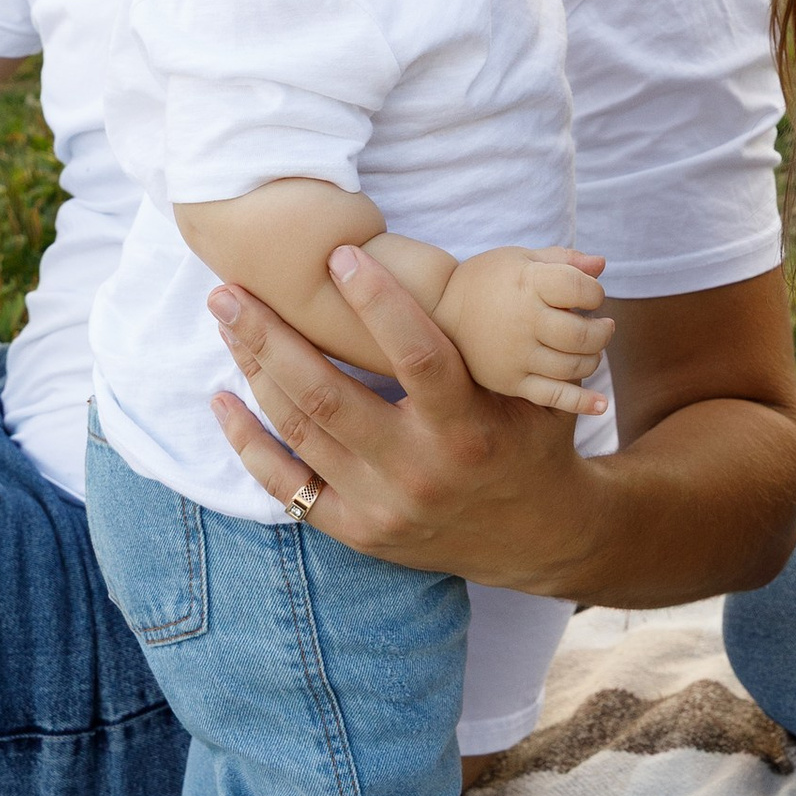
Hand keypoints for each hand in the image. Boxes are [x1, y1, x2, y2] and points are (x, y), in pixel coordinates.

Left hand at [207, 244, 604, 582]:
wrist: (538, 540)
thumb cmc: (534, 443)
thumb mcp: (540, 391)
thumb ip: (524, 334)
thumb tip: (575, 256)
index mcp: (468, 427)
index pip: (418, 355)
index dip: (377, 303)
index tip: (339, 255)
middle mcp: (420, 469)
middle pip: (327, 395)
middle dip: (270, 336)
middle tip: (228, 290)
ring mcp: (383, 505)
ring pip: (300, 430)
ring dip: (253, 371)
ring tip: (226, 321)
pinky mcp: (358, 531)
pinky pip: (286, 488)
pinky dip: (247, 444)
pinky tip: (220, 401)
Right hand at [435, 246, 612, 411]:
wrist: (437, 312)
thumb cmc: (487, 280)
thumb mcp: (520, 258)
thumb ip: (563, 260)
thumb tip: (602, 265)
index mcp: (528, 284)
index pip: (581, 289)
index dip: (595, 293)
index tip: (590, 295)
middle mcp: (523, 321)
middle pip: (582, 334)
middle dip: (603, 331)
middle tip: (602, 326)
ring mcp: (517, 355)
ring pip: (574, 366)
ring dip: (593, 358)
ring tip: (590, 349)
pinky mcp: (511, 382)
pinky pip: (553, 397)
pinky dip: (582, 403)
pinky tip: (602, 405)